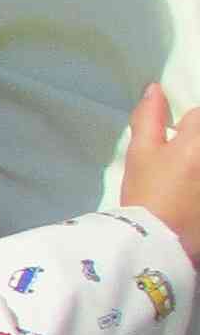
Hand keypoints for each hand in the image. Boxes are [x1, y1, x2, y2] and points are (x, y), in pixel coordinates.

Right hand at [118, 85, 199, 259]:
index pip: (196, 117)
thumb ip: (148, 118)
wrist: (160, 245)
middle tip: (178, 170)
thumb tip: (154, 89)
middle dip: (189, 148)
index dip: (183, 131)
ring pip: (198, 165)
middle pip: (198, 140)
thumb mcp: (140, 155)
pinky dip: (196, 188)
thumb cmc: (147, 196)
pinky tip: (189, 197)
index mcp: (197, 140)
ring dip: (193, 169)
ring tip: (184, 186)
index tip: (171, 149)